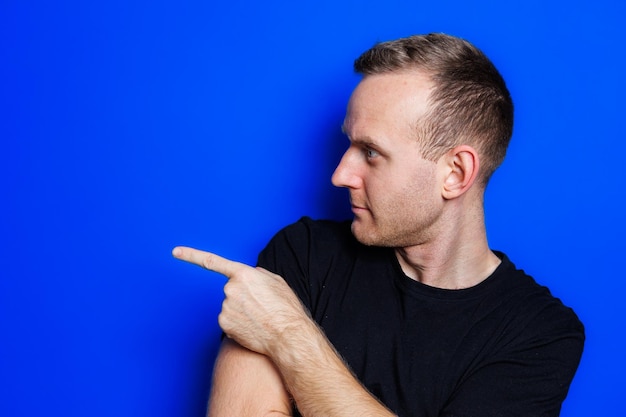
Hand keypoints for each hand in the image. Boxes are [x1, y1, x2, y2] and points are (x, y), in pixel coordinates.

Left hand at [172, 246, 308, 355]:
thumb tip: (248, 276)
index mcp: (243, 274)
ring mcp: (224, 307)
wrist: (287, 335)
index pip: (212, 261)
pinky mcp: (223, 324)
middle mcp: (230, 289)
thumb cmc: (285, 308)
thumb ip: (257, 274)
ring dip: (242, 312)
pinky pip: (228, 321)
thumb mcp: (276, 281)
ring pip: (230, 307)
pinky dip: (238, 324)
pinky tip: (252, 327)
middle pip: (231, 291)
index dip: (191, 255)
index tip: (175, 252)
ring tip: (260, 318)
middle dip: (243, 297)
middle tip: (261, 306)